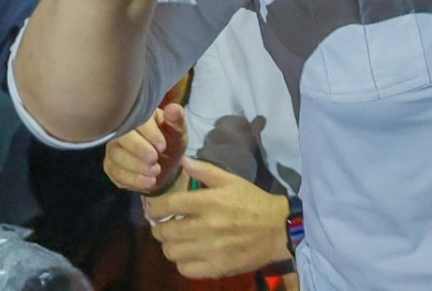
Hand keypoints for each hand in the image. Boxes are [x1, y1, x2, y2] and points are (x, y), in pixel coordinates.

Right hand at [104, 104, 188, 193]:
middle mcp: (121, 131)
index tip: (163, 146)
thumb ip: (176, 120)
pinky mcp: (111, 167)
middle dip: (139, 150)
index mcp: (139, 116)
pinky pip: (116, 173)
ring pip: (117, 156)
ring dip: (137, 166)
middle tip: (155, 160)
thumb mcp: (178, 132)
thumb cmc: (171, 143)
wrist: (167, 167)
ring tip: (156, 171)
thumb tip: (173, 108)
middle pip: (122, 138)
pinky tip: (149, 182)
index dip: (149, 134)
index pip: (137, 120)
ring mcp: (113, 149)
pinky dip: (134, 179)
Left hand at [143, 157, 290, 278]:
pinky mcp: (215, 268)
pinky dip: (183, 262)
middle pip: (164, 232)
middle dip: (160, 228)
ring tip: (180, 240)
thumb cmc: (253, 202)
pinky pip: (184, 269)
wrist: (278, 229)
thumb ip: (206, 171)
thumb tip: (183, 161)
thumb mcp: (232, 181)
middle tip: (167, 226)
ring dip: (171, 245)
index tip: (153, 210)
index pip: (169, 205)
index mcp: (210, 202)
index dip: (154, 208)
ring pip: (171, 252)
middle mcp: (206, 227)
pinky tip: (191, 254)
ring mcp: (209, 250)